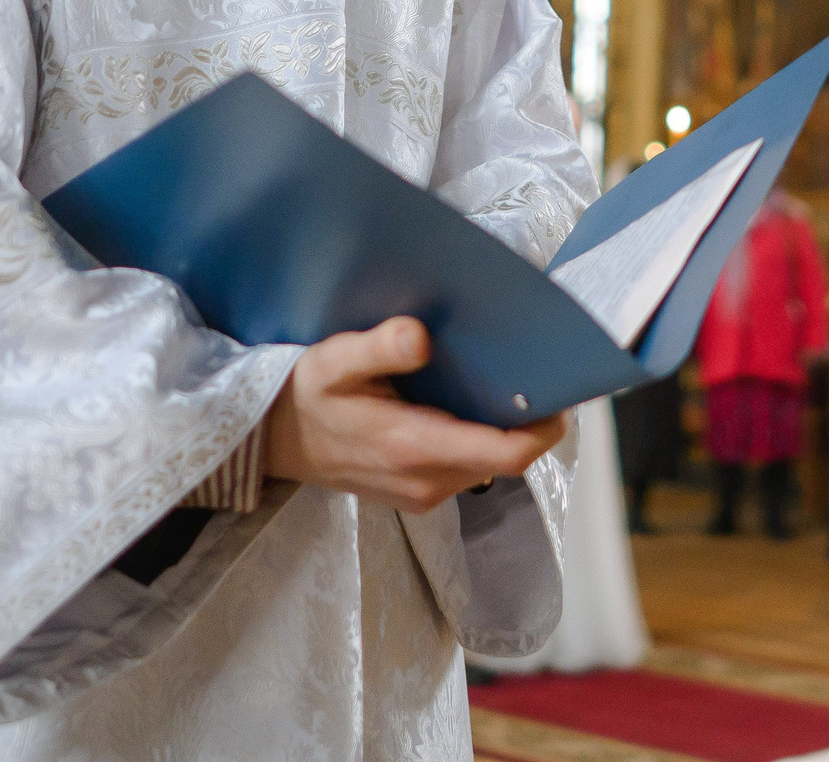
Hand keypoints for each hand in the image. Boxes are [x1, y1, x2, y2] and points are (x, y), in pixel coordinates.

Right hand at [262, 317, 566, 513]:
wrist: (270, 443)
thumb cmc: (304, 397)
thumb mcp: (331, 362)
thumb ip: (377, 349)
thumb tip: (421, 336)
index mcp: (413, 447)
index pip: (508, 452)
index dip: (545, 426)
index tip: (559, 389)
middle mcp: (426, 481)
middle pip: (508, 456)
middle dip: (528, 418)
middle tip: (533, 367)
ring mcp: (423, 492)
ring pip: (490, 462)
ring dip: (504, 427)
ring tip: (501, 377)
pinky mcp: (418, 492)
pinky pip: (468, 466)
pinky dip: (480, 436)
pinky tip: (466, 400)